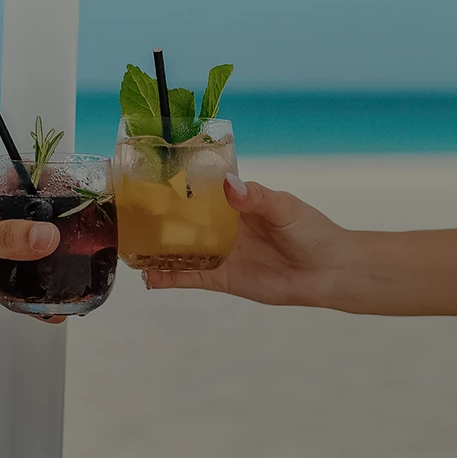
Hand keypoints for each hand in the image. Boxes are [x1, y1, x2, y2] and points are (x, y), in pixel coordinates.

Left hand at [0, 167, 61, 333]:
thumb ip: (1, 238)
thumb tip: (47, 236)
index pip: (8, 178)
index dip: (39, 182)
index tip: (73, 193)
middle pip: (13, 218)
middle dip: (43, 229)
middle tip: (81, 241)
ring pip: (6, 254)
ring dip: (31, 266)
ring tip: (65, 277)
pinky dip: (12, 293)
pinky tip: (36, 305)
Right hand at [139, 178, 350, 305]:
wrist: (329, 272)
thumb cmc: (312, 232)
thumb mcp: (285, 208)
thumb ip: (257, 198)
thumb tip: (230, 185)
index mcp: (237, 202)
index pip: (200, 190)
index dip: (176, 186)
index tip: (147, 179)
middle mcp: (224, 226)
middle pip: (184, 220)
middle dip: (158, 218)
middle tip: (127, 215)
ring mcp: (221, 252)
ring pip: (182, 249)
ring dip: (158, 249)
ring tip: (129, 247)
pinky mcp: (222, 278)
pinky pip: (191, 277)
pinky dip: (169, 278)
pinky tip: (149, 278)